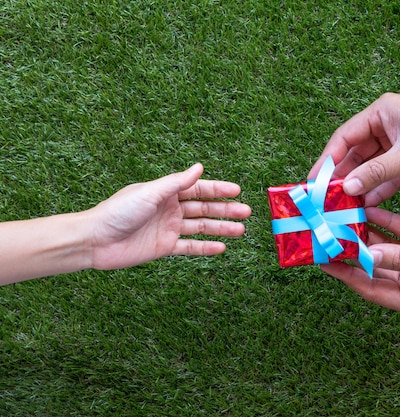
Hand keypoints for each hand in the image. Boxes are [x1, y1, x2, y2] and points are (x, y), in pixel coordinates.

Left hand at [87, 164, 250, 269]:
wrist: (95, 240)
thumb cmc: (118, 212)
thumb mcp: (149, 193)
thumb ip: (176, 182)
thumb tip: (199, 167)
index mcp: (166, 192)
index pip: (198, 189)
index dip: (218, 190)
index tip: (237, 191)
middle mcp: (170, 209)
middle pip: (204, 209)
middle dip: (225, 210)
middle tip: (246, 212)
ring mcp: (169, 228)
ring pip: (201, 228)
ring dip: (221, 229)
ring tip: (240, 230)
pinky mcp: (164, 247)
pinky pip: (190, 247)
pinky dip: (206, 248)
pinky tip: (221, 248)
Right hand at [309, 93, 399, 205]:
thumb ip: (377, 172)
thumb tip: (348, 188)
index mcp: (381, 114)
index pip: (344, 138)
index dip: (327, 160)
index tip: (313, 182)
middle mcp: (386, 128)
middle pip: (355, 155)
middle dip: (342, 177)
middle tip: (325, 200)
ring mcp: (399, 146)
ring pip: (371, 169)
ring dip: (360, 187)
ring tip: (342, 208)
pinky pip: (389, 177)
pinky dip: (379, 190)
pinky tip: (366, 207)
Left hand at [321, 207, 399, 318]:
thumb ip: (399, 257)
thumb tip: (367, 254)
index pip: (370, 287)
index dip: (347, 274)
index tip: (324, 261)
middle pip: (374, 265)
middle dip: (353, 250)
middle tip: (329, 235)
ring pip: (385, 245)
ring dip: (367, 232)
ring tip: (344, 218)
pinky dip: (387, 219)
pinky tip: (369, 208)